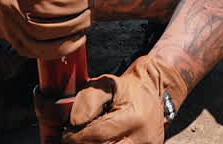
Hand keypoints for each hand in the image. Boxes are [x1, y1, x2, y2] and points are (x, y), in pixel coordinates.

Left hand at [64, 55, 187, 143]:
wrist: (155, 95)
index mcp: (133, 117)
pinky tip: (100, 141)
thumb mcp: (106, 84)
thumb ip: (88, 100)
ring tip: (86, 138)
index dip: (77, 137)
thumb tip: (75, 122)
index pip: (98, 135)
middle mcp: (142, 138)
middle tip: (74, 138)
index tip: (67, 134)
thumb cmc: (127, 90)